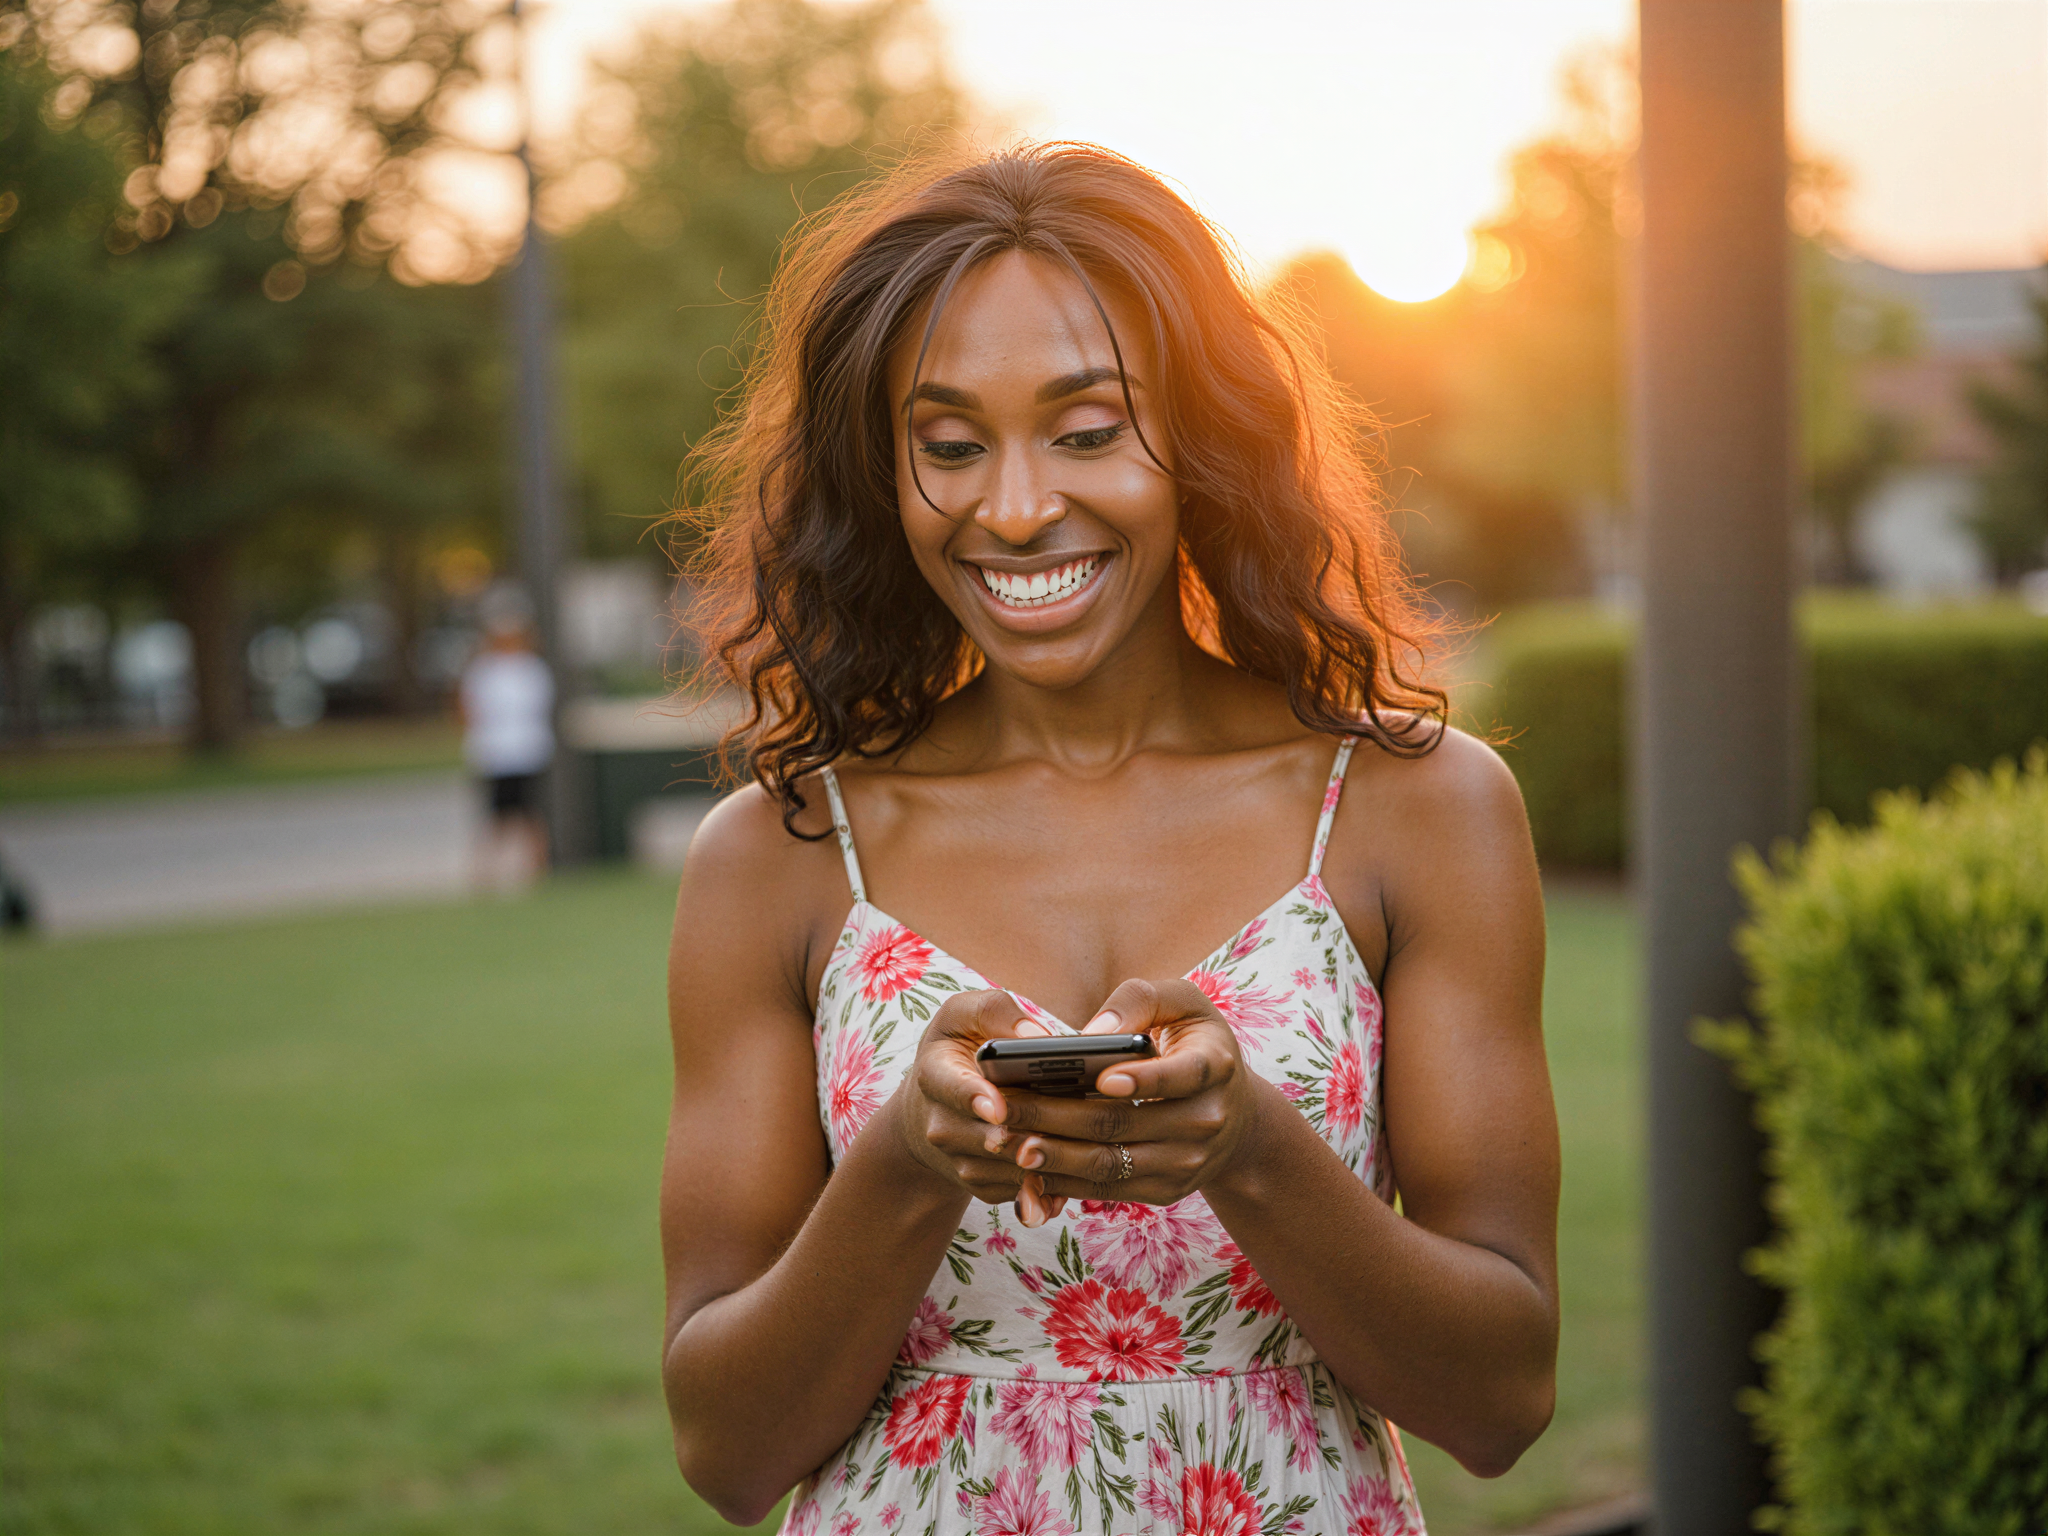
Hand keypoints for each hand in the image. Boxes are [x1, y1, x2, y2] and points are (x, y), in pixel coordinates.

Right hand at [891, 988, 1069, 1224]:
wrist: (929, 1111)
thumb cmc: (955, 1051)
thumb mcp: (962, 1016)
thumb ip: (995, 1011)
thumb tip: (1036, 1035)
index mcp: (936, 1075)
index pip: (954, 1088)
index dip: (976, 1098)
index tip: (999, 1107)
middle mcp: (942, 1127)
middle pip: (997, 1137)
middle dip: (1039, 1129)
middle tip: (1084, 1118)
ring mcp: (961, 1162)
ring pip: (1019, 1166)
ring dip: (1057, 1154)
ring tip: (1095, 1135)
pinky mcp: (983, 1187)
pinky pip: (1027, 1188)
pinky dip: (1057, 1176)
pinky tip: (1083, 1157)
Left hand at [994, 978, 1257, 1207]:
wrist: (1237, 1116)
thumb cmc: (1196, 1043)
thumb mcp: (1184, 1003)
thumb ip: (1140, 1000)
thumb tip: (1091, 1032)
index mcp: (1214, 1066)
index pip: (1181, 1075)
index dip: (1142, 1080)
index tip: (1100, 1078)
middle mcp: (1206, 1121)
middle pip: (1122, 1124)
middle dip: (1058, 1116)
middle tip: (1005, 1106)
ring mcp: (1187, 1163)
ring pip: (1110, 1164)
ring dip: (1053, 1156)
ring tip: (1006, 1140)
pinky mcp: (1166, 1190)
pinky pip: (1108, 1190)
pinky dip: (1064, 1181)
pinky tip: (1027, 1165)